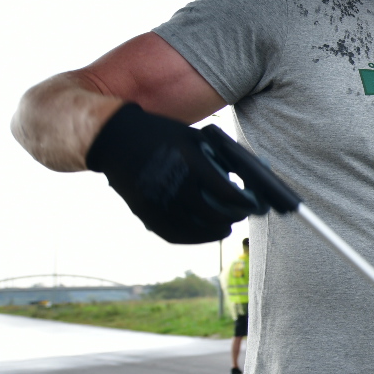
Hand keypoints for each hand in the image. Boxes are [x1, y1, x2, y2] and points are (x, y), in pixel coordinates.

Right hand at [85, 104, 259, 242]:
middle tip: (243, 213)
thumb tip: (258, 176)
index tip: (256, 204)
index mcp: (189, 160)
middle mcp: (172, 183)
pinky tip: (207, 232)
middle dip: (235, 217)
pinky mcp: (144, 213)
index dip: (246, 203)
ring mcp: (157, 201)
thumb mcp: (196, 137)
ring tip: (227, 226)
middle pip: (215, 214)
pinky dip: (195, 237)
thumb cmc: (164, 135)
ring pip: (196, 229)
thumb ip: (224, 156)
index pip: (227, 193)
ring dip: (217, 231)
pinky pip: (175, 234)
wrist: (115, 138)